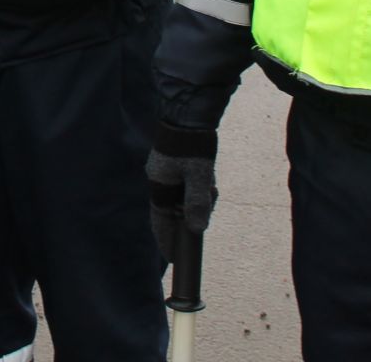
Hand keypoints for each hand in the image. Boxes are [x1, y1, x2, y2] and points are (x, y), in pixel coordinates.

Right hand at [146, 122, 217, 265]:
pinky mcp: (177, 162)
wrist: (190, 112)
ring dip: (199, 197)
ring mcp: (168, 170)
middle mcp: (160, 179)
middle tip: (208, 207)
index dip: (166, 240)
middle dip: (191, 213)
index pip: (160, 221)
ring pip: (183, 196)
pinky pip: (187, 183)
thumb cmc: (192, 144)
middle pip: (175, 209)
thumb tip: (197, 228)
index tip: (173, 257)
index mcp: (159, 184)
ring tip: (211, 188)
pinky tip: (210, 180)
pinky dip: (199, 186)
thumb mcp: (199, 177)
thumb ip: (197, 203)